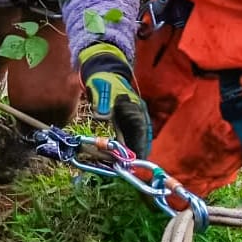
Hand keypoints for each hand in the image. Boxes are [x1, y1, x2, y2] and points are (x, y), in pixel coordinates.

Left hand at [79, 43, 151, 157]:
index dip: (139, 148)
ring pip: (133, 141)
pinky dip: (121, 148)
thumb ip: (102, 103)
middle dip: (134, 154)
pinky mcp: (123, 123)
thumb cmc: (105, 80)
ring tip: (121, 166)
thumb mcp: (103, 90)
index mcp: (136, 110)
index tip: (135, 162)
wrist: (103, 73)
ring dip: (127, 153)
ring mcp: (130, 121)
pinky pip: (124, 139)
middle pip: (139, 141)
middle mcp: (137, 117)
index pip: (141, 133)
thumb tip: (101, 116)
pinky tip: (115, 156)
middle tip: (126, 168)